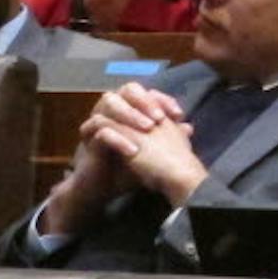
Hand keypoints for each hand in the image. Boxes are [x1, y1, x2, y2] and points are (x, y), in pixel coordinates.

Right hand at [40, 82, 189, 234]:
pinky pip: (101, 130)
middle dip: (144, 100)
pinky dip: (118, 138)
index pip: (146, 92)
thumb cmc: (127, 168)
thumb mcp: (152, 154)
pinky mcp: (88, 139)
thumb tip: (189, 127)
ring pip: (109, 102)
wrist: (104, 189)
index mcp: (128, 109)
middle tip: (159, 117)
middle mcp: (112, 109)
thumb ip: (168, 139)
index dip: (162, 99)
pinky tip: (133, 151)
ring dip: (129, 113)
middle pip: (126, 89)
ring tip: (147, 128)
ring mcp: (98, 121)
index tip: (178, 115)